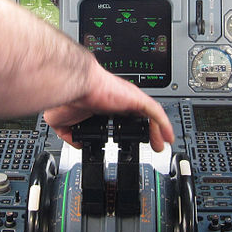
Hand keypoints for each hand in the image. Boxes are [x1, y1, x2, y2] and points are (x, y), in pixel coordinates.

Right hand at [44, 61, 174, 151]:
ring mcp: (129, 100)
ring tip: (161, 145)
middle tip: (152, 145)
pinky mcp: (136, 99)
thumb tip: (76, 144)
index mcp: (105, 106)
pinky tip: (167, 136)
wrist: (72, 86)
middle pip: (140, 117)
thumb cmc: (68, 97)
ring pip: (150, 115)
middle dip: (148, 131)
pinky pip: (155, 112)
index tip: (133, 142)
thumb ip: (70, 134)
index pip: (123, 119)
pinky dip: (163, 124)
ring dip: (158, 130)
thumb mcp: (64, 122)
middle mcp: (120, 101)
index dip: (131, 130)